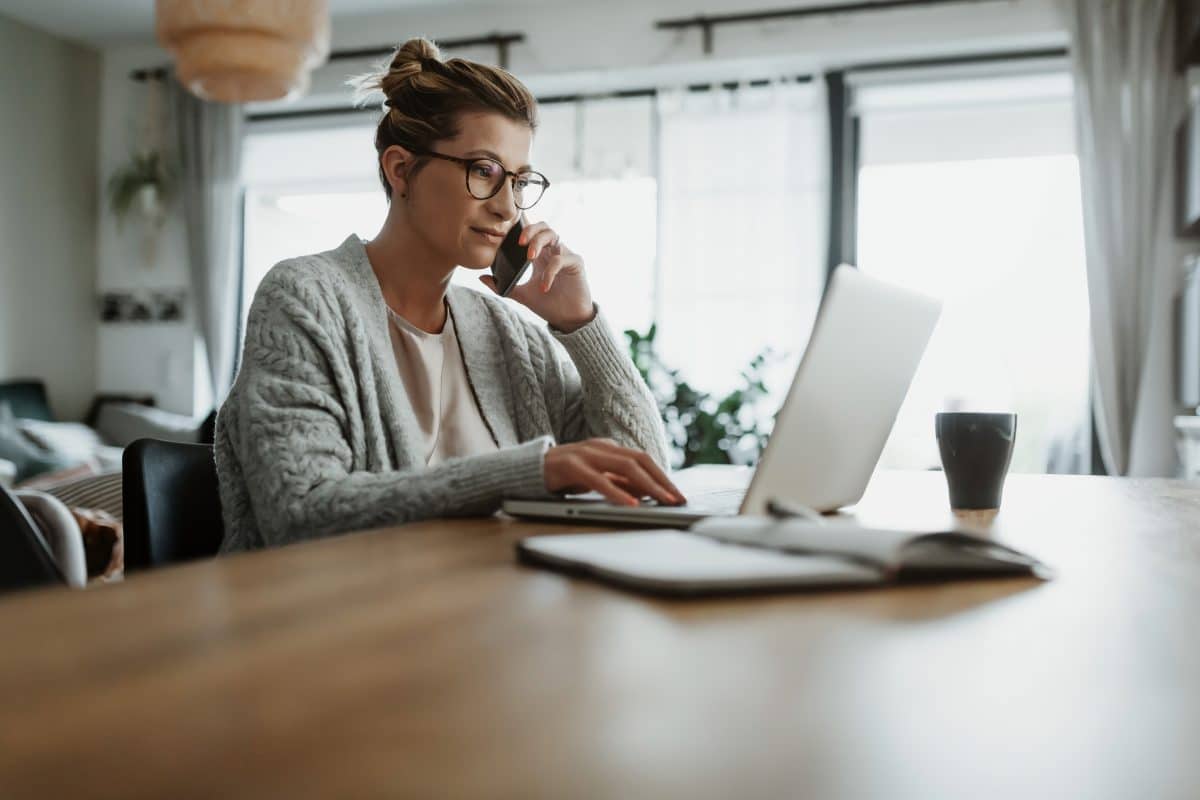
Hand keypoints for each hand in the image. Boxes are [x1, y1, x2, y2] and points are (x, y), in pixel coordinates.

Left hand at [479, 221, 594, 331]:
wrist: (568, 320)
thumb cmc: (548, 305)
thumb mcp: (522, 295)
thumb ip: (503, 287)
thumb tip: (482, 277)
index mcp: (539, 254)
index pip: (530, 232)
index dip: (521, 225)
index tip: (507, 228)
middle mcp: (552, 251)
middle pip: (542, 226)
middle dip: (530, 229)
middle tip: (519, 242)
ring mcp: (565, 255)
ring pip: (553, 235)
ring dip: (538, 242)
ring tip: (529, 257)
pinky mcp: (576, 263)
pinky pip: (561, 259)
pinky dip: (550, 271)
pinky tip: (544, 286)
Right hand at [543, 438, 686, 506]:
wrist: (528, 469)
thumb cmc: (566, 476)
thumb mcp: (597, 479)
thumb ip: (618, 483)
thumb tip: (647, 494)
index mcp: (609, 448)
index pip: (643, 459)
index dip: (663, 476)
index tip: (678, 495)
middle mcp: (600, 447)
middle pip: (640, 460)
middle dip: (662, 480)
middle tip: (677, 499)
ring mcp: (585, 454)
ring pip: (624, 467)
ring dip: (648, 485)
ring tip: (662, 501)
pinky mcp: (570, 466)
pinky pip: (598, 480)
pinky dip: (617, 492)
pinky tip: (631, 503)